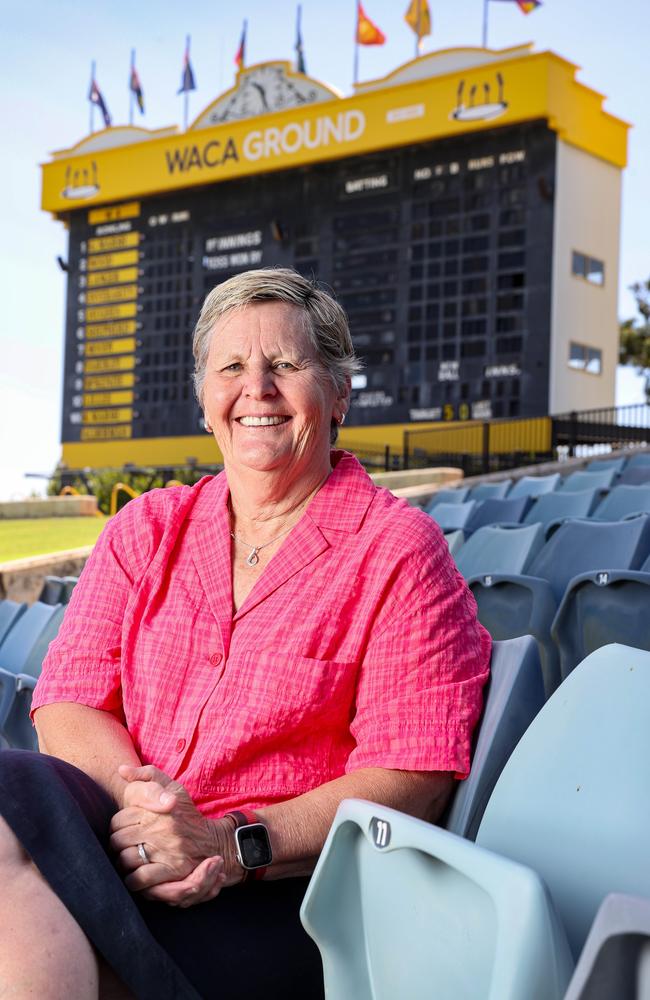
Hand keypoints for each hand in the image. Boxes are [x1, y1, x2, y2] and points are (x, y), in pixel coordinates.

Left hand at [109, 764, 236, 904]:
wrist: (211, 841)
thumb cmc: (185, 813)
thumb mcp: (172, 787)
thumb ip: (146, 775)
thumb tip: (122, 770)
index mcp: (160, 806)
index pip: (118, 820)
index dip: (118, 825)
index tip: (127, 828)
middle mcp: (162, 827)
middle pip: (118, 841)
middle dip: (118, 845)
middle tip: (126, 845)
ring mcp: (167, 850)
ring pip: (125, 860)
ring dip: (123, 863)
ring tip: (129, 859)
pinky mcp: (172, 870)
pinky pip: (139, 878)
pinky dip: (132, 880)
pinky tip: (135, 875)